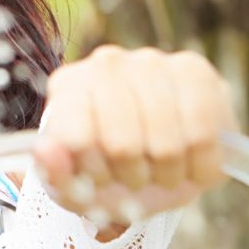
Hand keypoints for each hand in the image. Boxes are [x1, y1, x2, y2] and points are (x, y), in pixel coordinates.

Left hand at [33, 47, 239, 236]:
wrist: (158, 160)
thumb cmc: (109, 170)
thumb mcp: (76, 187)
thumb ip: (53, 174)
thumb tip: (44, 151)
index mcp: (68, 87)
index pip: (77, 139)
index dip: (95, 173)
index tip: (100, 178)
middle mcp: (106, 64)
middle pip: (123, 145)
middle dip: (132, 177)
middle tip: (134, 176)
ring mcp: (151, 61)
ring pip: (166, 143)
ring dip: (167, 174)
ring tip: (160, 169)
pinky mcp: (194, 70)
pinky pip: (204, 133)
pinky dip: (200, 166)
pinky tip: (190, 162)